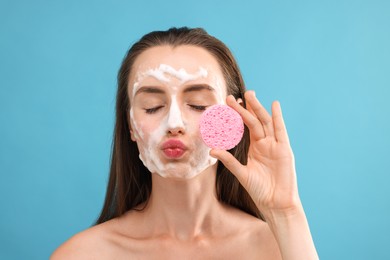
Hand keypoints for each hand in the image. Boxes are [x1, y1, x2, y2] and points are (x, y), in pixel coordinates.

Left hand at [210, 91, 300, 217]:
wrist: (276, 203)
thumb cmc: (260, 190)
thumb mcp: (242, 173)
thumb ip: (229, 160)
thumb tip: (212, 149)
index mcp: (255, 148)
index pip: (246, 127)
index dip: (238, 115)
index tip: (228, 104)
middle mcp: (265, 143)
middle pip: (254, 121)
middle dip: (245, 108)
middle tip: (233, 96)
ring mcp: (275, 145)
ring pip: (265, 122)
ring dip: (258, 108)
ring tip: (250, 95)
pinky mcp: (284, 149)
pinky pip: (280, 130)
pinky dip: (277, 117)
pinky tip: (274, 105)